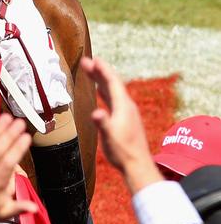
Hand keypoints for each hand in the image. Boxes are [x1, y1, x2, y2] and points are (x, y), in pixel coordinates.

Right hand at [81, 56, 161, 193]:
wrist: (136, 164)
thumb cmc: (122, 151)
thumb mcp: (110, 137)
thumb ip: (103, 124)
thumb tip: (96, 113)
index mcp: (123, 106)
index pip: (112, 82)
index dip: (103, 70)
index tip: (93, 59)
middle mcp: (126, 106)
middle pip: (112, 83)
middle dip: (99, 71)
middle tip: (86, 62)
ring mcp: (127, 111)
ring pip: (113, 90)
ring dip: (101, 79)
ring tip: (92, 71)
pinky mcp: (125, 118)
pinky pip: (114, 97)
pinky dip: (105, 90)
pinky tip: (101, 90)